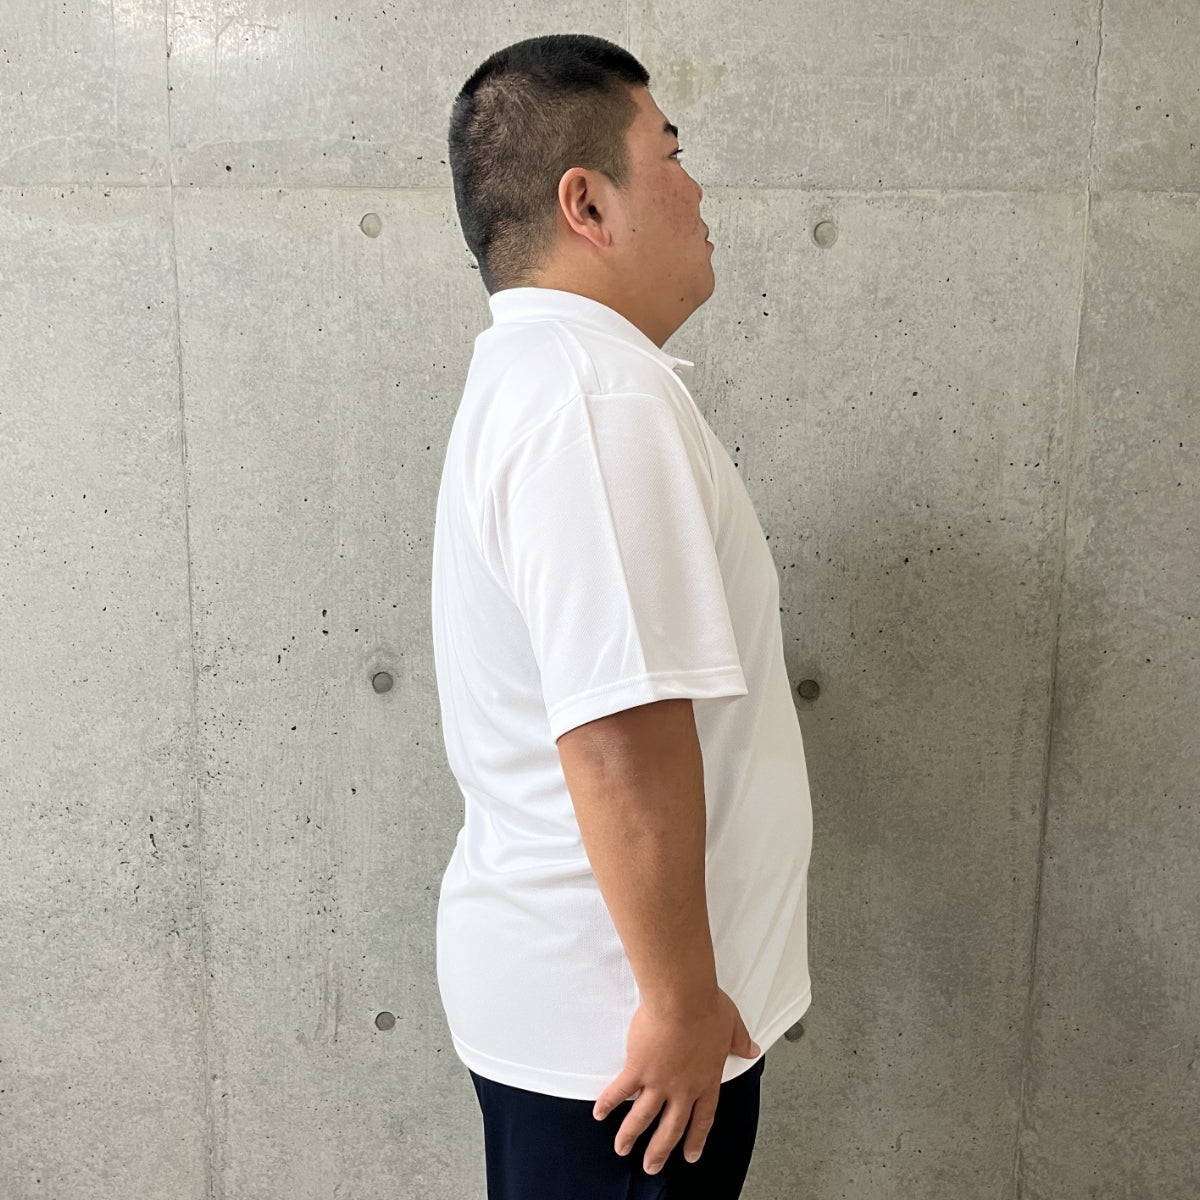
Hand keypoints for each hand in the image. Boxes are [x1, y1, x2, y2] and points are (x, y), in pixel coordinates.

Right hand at [591, 988, 760, 1175]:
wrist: (682, 1000)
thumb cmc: (706, 1008)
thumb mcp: (732, 1025)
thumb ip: (740, 1041)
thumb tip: (752, 1049)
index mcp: (706, 1080)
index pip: (702, 1117)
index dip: (696, 1138)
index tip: (690, 1154)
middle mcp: (683, 1088)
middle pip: (670, 1127)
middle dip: (660, 1149)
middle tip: (652, 1165)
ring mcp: (659, 1081)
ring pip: (643, 1117)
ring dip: (631, 1135)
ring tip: (622, 1148)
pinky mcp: (638, 1068)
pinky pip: (620, 1091)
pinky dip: (608, 1103)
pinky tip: (600, 1113)